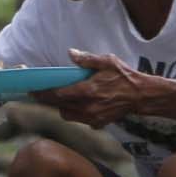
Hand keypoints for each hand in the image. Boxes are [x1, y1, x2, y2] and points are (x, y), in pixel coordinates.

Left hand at [32, 50, 172, 128]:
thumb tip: (71, 53)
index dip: (43, 92)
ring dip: (60, 106)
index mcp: (88, 90)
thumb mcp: (107, 62)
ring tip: (56, 97)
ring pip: (67, 115)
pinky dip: (75, 113)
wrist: (142, 96)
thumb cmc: (125, 76)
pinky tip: (76, 103)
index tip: (32, 89)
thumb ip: (87, 59)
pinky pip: (79, 119)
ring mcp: (93, 117)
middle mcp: (88, 106)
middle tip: (38, 93)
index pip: (58, 94)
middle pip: (59, 106)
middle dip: (47, 100)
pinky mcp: (98, 123)